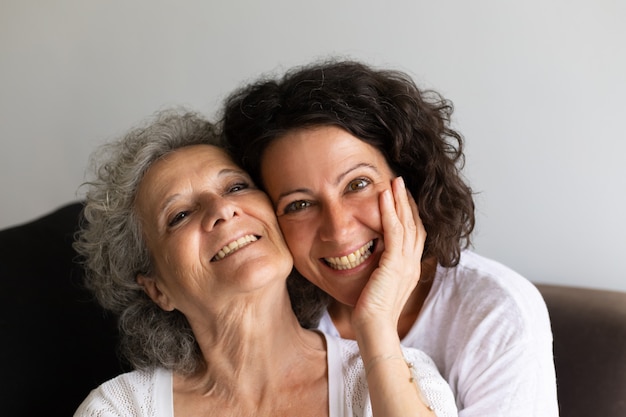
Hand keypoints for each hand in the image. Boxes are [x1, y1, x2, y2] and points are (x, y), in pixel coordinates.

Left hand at [351, 176, 425, 333]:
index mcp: (410, 269)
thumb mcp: (378, 285)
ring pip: (408, 224)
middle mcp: (413, 264)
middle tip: (400, 182)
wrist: (373, 328)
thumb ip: (380, 269)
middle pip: (416, 224)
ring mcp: (406, 264)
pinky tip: (384, 197)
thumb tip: (371, 257)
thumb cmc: (370, 312)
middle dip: (408, 201)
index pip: (415, 234)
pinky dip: (390, 212)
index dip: (410, 214)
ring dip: (400, 200)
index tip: (402, 197)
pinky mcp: (395, 264)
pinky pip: (395, 232)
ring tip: (394, 182)